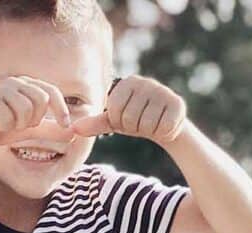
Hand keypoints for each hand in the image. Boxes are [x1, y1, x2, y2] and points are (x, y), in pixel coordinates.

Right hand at [0, 75, 74, 153]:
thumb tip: (74, 134)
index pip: (50, 91)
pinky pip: (8, 118)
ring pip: (25, 110)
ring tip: (7, 125)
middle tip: (21, 126)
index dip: (61, 109)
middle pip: (40, 100)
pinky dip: (5, 128)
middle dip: (35, 119)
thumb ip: (50, 130)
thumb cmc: (0, 129)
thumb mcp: (29, 130)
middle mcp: (12, 82)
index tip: (66, 126)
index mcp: (24, 84)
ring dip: (19, 125)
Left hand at [72, 75, 186, 143]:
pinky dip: (163, 132)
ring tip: (152, 122)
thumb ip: (93, 124)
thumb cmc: (135, 120)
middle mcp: (145, 82)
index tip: (126, 119)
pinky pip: (163, 127)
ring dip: (148, 131)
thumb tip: (73, 129)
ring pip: (146, 125)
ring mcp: (163, 91)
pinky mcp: (178, 103)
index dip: (119, 122)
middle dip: (133, 127)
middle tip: (141, 122)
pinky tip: (164, 124)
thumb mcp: (113, 121)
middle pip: (129, 119)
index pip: (113, 112)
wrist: (165, 125)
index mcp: (127, 82)